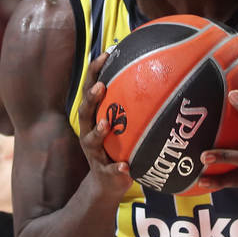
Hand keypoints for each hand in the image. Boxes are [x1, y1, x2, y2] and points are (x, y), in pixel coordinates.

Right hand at [77, 53, 133, 199]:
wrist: (107, 182)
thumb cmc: (117, 146)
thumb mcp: (120, 123)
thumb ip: (129, 104)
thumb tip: (153, 72)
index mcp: (92, 118)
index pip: (90, 90)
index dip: (94, 72)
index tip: (106, 54)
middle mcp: (89, 132)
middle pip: (84, 112)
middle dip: (91, 98)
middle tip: (101, 86)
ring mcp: (94, 153)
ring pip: (91, 140)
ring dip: (99, 131)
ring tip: (107, 124)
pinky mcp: (104, 171)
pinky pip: (110, 170)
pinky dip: (116, 168)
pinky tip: (125, 166)